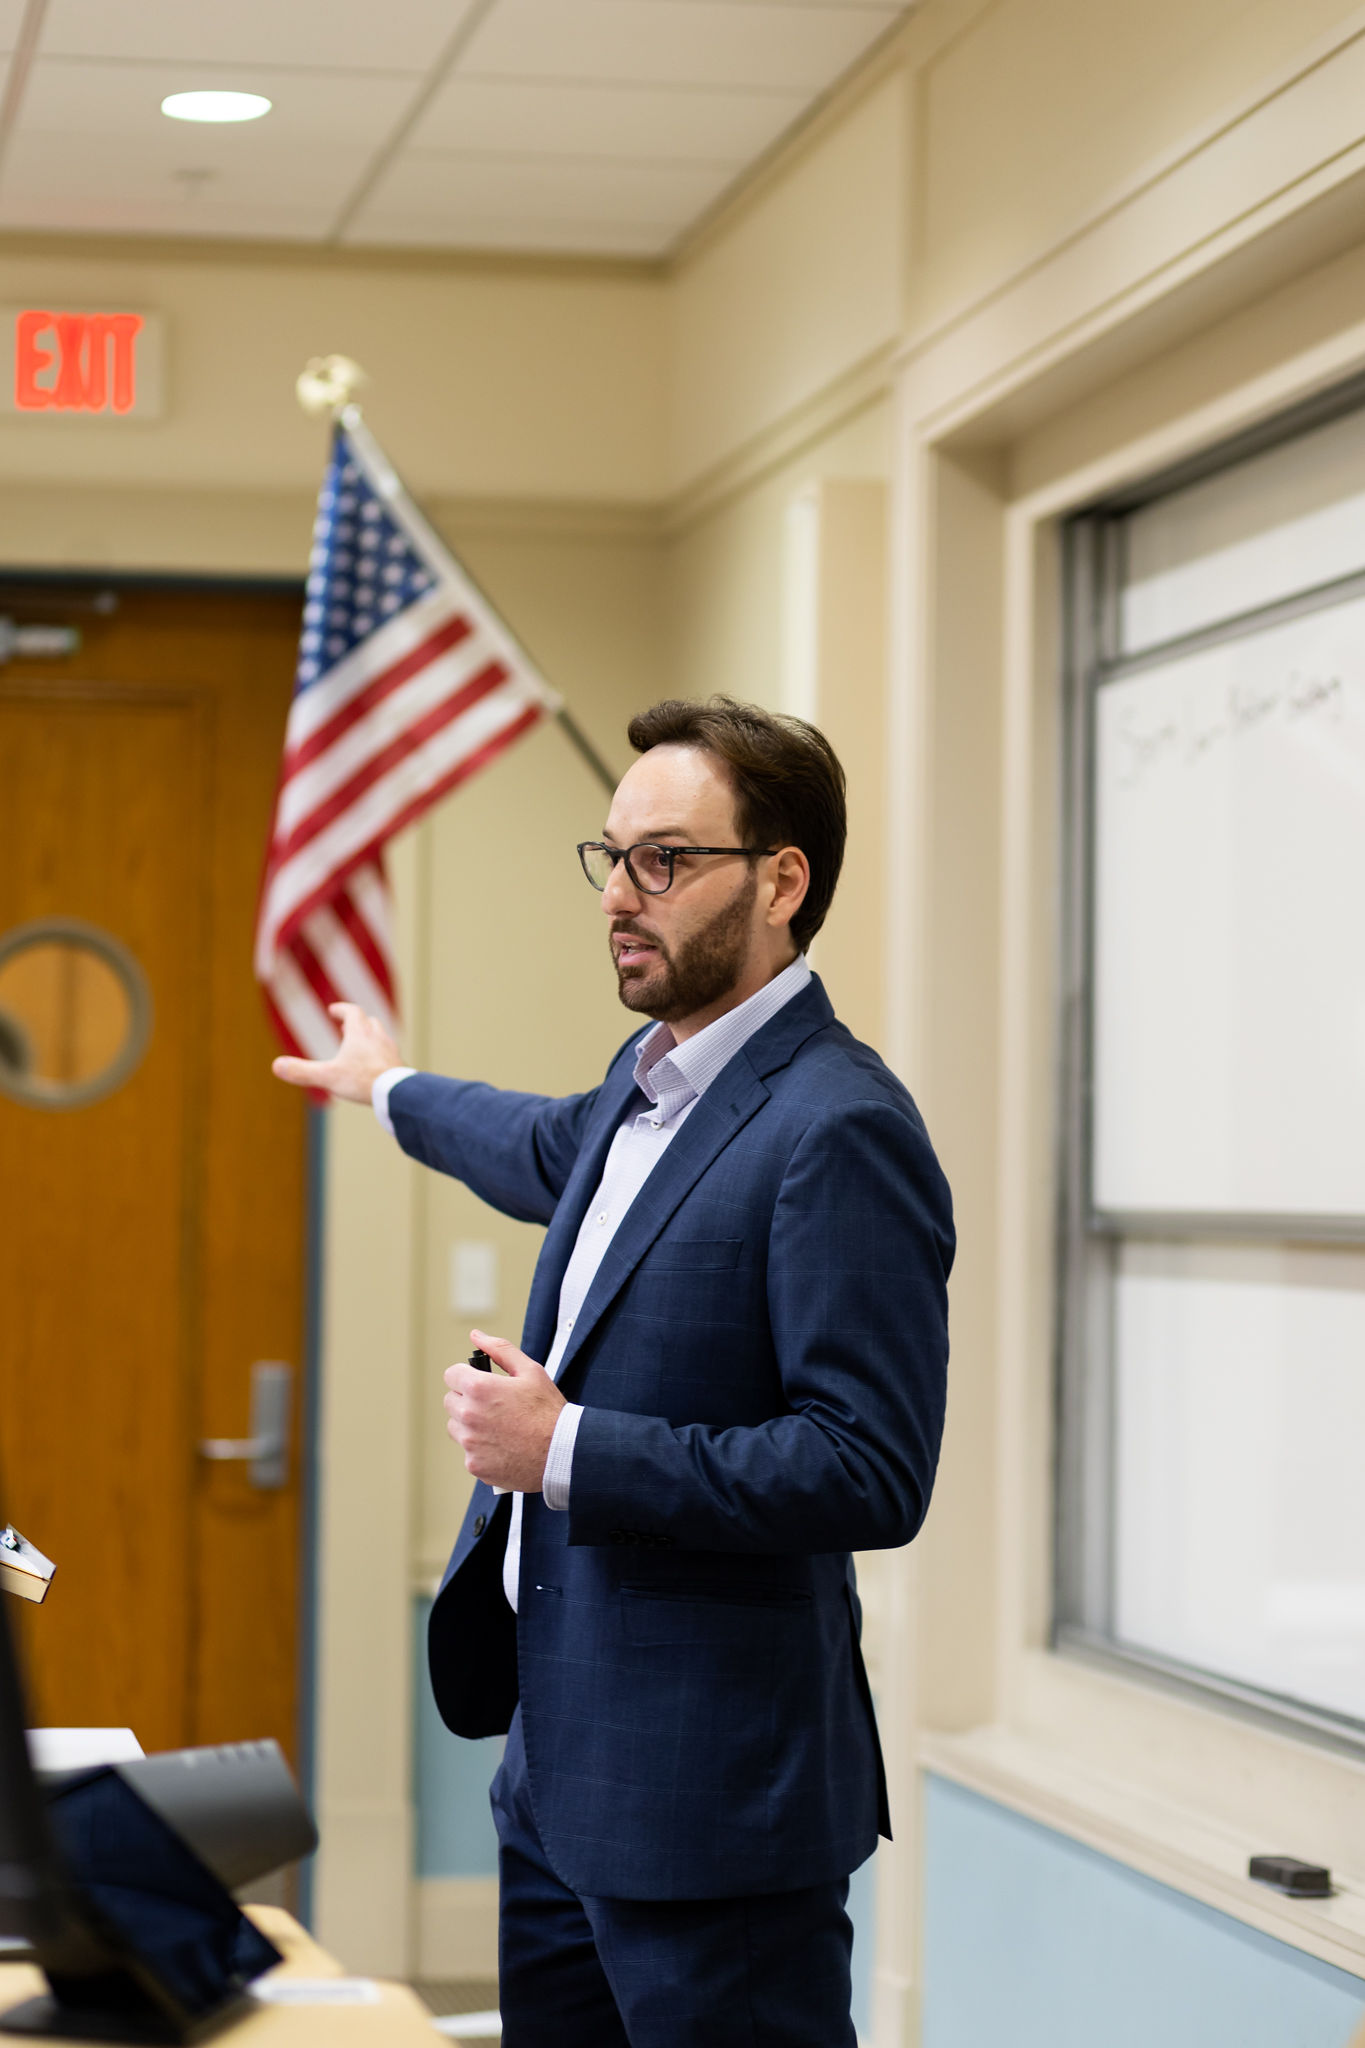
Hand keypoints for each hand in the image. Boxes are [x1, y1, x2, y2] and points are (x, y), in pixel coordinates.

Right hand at [271, 1002, 400, 1102]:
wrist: (397, 1092)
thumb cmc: (362, 1081)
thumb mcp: (328, 1076)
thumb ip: (302, 1071)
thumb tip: (276, 1065)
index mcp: (360, 1033)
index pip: (352, 1012)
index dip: (342, 1009)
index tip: (333, 1010)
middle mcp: (378, 1037)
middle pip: (369, 1022)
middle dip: (357, 1022)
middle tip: (347, 1027)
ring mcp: (391, 1051)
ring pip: (381, 1037)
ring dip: (370, 1038)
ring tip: (361, 1047)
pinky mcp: (400, 1065)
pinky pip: (389, 1055)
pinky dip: (380, 1055)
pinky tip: (376, 1067)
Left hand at [443, 1330, 565, 1492]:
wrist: (562, 1452)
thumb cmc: (548, 1412)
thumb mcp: (530, 1371)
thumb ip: (500, 1350)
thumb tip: (476, 1336)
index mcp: (479, 1389)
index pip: (451, 1375)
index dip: (466, 1376)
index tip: (478, 1383)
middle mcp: (469, 1415)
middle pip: (450, 1401)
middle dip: (467, 1400)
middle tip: (493, 1406)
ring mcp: (470, 1443)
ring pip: (456, 1428)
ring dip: (470, 1425)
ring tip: (498, 1427)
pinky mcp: (475, 1465)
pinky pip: (468, 1452)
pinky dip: (481, 1449)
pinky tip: (503, 1446)